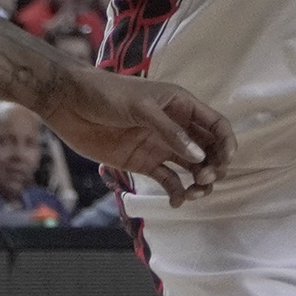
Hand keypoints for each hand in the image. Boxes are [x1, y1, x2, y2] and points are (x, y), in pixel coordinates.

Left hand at [43, 68, 234, 207]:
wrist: (69, 103)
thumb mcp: (141, 107)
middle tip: (204, 180)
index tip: (224, 161)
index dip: (226, 143)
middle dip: (214, 167)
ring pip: (192, 168)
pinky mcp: (144, 163)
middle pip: (209, 151)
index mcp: (181, 105)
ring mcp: (160, 146)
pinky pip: (168, 180)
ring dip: (198, 183)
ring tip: (191, 194)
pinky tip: (176, 201)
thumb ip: (170, 132)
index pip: (215, 125)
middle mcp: (176, 127)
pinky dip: (176, 192)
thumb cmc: (106, 94)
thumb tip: (198, 157)